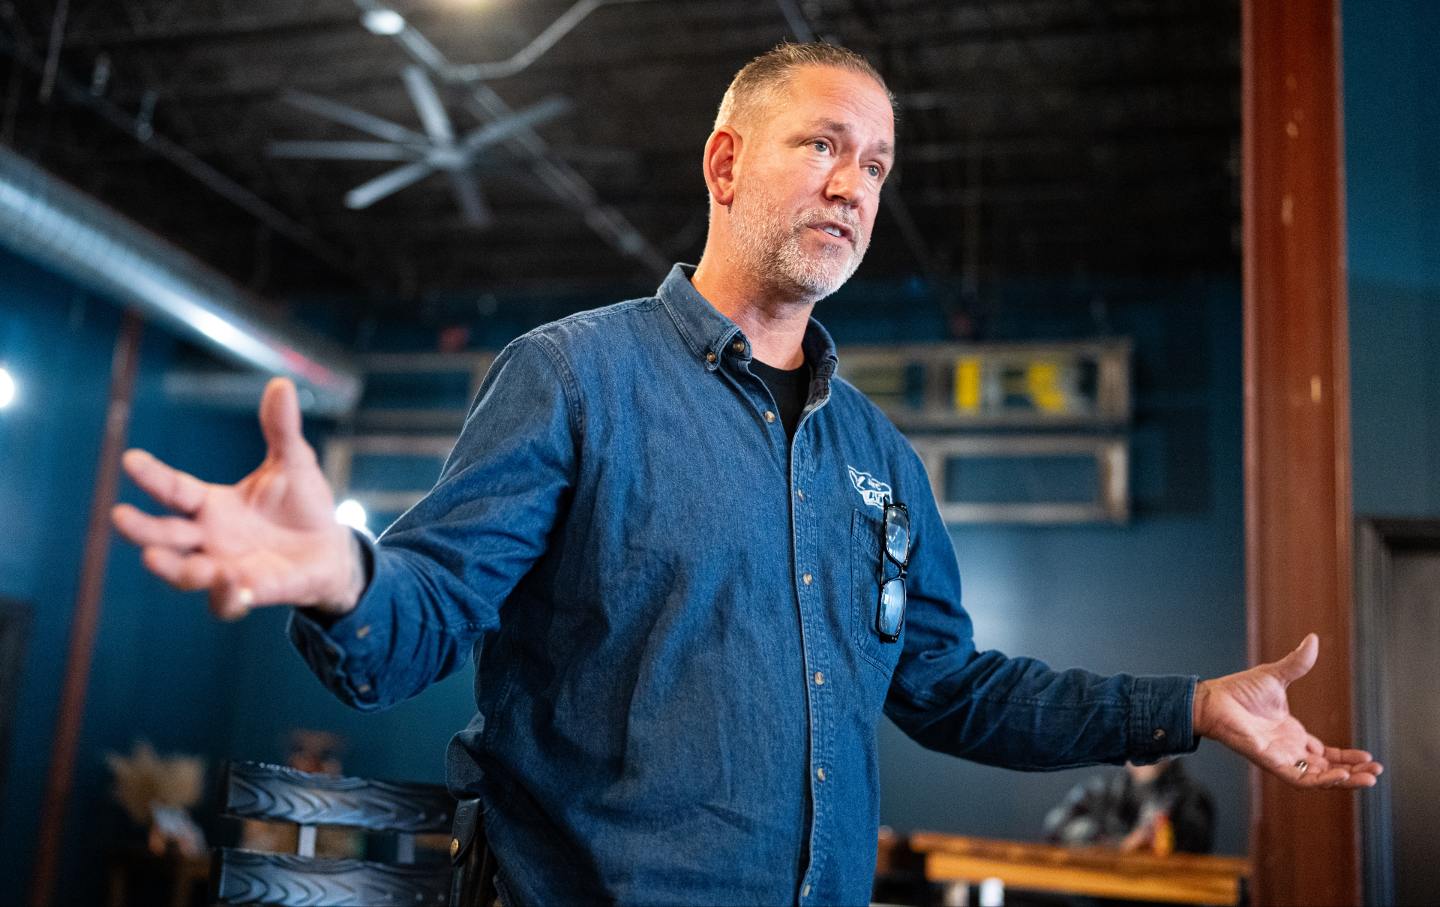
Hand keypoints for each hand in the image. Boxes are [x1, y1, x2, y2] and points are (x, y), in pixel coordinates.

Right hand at [112, 378, 363, 619]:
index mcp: (212, 505)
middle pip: (165, 536)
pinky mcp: (252, 591)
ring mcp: (227, 568)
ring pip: (188, 574)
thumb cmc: (303, 505)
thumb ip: (281, 429)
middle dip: (142, 529)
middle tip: (120, 516)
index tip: (131, 460)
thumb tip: (281, 384)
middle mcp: (211, 538)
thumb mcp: (294, 463)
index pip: (174, 490)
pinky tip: (232, 587)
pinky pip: (231, 601)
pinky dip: (227, 597)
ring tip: (157, 559)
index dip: (152, 476)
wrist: (331, 549)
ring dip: (175, 568)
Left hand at [1192, 633, 1382, 788]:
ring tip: (1369, 779)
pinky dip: (1322, 780)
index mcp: (1293, 734)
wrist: (1212, 699)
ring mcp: (1281, 758)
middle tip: (1376, 772)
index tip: (1369, 758)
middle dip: (1353, 773)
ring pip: (1318, 779)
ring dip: (1344, 780)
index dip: (1347, 758)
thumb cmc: (1238, 691)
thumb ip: (1298, 663)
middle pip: (1327, 770)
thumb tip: (1313, 638)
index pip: (1326, 754)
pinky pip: (1300, 779)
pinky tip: (1342, 776)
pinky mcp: (1270, 762)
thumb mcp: (1277, 676)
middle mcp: (1289, 750)